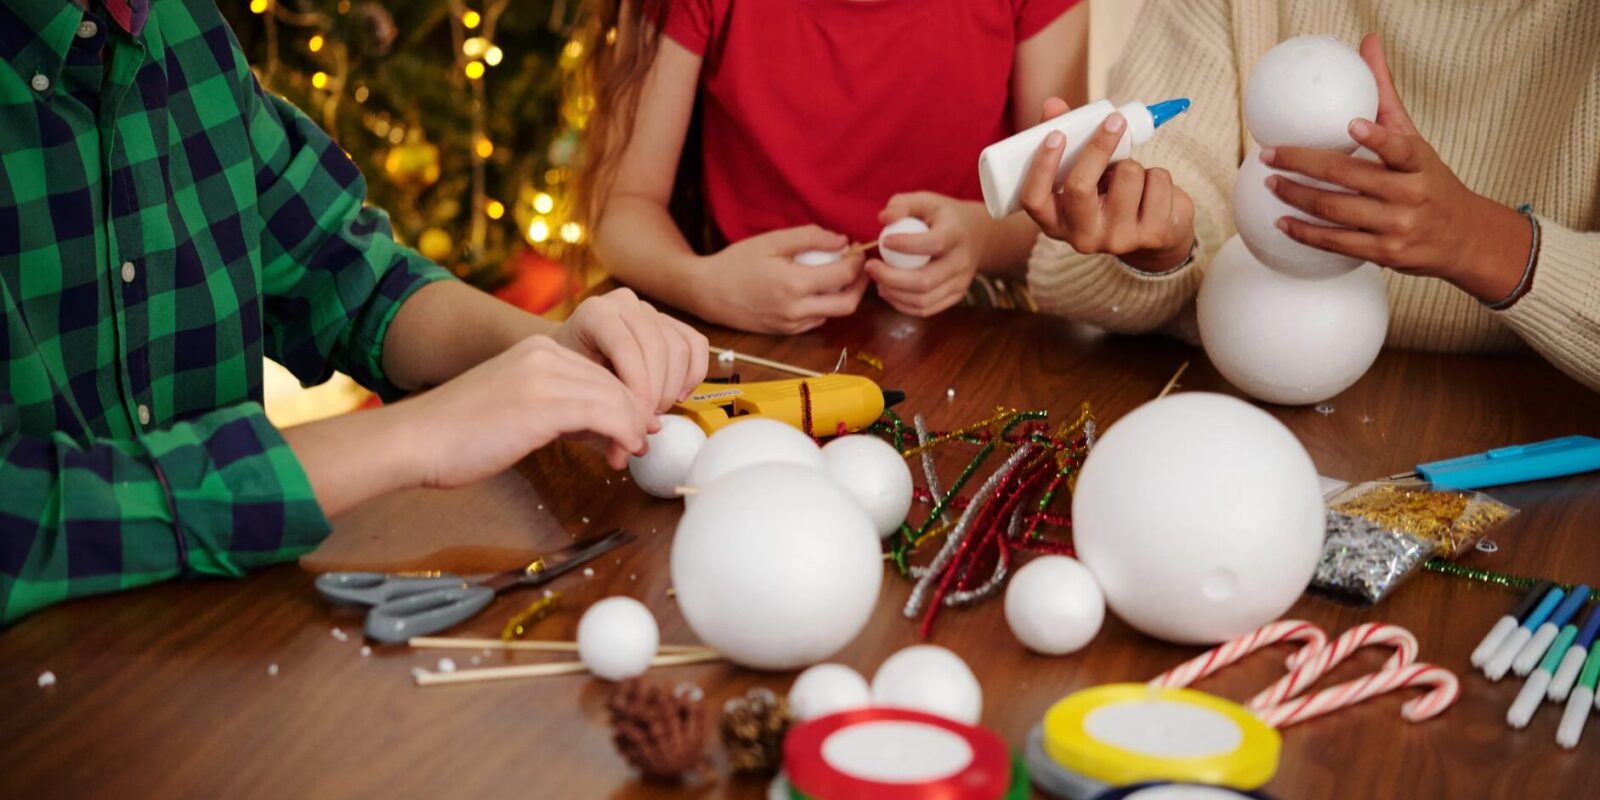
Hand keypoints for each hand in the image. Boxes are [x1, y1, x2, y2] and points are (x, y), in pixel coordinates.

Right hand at [403, 335, 653, 484]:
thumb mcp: (518, 411)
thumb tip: (605, 430)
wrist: (417, 440)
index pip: (601, 372)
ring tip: (627, 456)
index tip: (632, 432)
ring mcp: (543, 376)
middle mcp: (544, 354)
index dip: (624, 404)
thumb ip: (560, 412)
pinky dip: (622, 435)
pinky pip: (605, 415)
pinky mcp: (543, 404)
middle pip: (614, 381)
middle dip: (633, 417)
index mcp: (537, 350)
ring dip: (630, 430)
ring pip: (615, 397)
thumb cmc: (459, 436)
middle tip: (636, 448)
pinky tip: (620, 455)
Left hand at [553, 288, 708, 413]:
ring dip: (674, 387)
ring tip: (658, 411)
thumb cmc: (574, 371)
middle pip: (657, 346)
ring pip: (679, 347)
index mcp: (596, 313)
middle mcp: (625, 303)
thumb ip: (603, 403)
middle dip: (657, 390)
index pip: (625, 345)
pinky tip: (679, 395)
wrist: (575, 352)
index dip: (637, 384)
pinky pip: (696, 344)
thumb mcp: (578, 384)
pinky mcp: (671, 321)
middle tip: (649, 420)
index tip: (638, 416)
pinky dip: (694, 373)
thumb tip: (631, 438)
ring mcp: (651, 310)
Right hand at [698, 225, 869, 333]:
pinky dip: (825, 303)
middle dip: (860, 284)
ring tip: (838, 273)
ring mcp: (792, 324)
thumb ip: (810, 238)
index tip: (855, 248)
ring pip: (834, 314)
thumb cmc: (737, 262)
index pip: (844, 276)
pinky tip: (817, 287)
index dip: (857, 261)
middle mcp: (797, 310)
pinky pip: (817, 319)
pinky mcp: (787, 331)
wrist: (709, 292)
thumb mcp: (772, 241)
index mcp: (794, 284)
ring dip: (844, 294)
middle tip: (858, 266)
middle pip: (848, 304)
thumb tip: (842, 241)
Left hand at [865, 194, 987, 316]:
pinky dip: (902, 304)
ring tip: (877, 280)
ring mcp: (960, 282)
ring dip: (894, 294)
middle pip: (926, 280)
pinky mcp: (955, 296)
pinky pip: (926, 309)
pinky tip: (888, 291)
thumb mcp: (925, 201)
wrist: (975, 235)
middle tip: (870, 267)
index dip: (906, 245)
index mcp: (956, 233)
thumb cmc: (942, 216)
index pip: (933, 243)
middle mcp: (961, 261)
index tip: (884, 241)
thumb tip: (883, 218)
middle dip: (891, 278)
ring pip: (924, 300)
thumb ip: (902, 204)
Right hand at [1019, 98, 1195, 270]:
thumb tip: (1053, 105)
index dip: (1042, 166)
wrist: (1154, 236)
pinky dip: (1158, 175)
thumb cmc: (1109, 196)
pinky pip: (1158, 181)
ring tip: (1129, 177)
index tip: (1056, 135)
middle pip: (1079, 186)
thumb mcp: (1084, 174)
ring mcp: (1119, 239)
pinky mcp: (1154, 234)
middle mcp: (1083, 237)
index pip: (1034, 199)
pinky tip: (1152, 191)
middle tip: (1113, 120)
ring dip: (1132, 163)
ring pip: (1127, 175)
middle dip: (1098, 147)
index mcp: (1056, 223)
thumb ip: (1067, 139)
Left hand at [1262, 34, 1532, 301]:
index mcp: (1419, 163)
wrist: (1462, 236)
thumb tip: (1367, 43)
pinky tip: (1283, 222)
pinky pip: (1337, 243)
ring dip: (1297, 198)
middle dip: (1303, 165)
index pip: (1401, 148)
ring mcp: (1397, 227)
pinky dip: (1306, 233)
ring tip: (1271, 183)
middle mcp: (1410, 195)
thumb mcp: (1414, 138)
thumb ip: (1385, 96)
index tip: (1353, 125)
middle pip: (1350, 178)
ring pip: (1337, 212)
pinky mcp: (1385, 253)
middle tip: (1269, 154)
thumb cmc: (1429, 180)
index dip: (1378, 138)